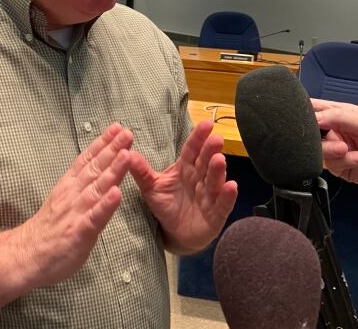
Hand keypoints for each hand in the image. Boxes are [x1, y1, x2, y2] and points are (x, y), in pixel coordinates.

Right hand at [17, 123, 131, 287]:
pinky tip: (117, 194)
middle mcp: (73, 194)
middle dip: (113, 149)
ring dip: (113, 170)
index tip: (117, 128)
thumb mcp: (63, 200)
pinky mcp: (79, 231)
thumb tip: (96, 171)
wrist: (25, 255)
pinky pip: (95, 217)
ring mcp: (76, 212)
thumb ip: (79, 186)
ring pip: (98, 187)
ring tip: (127, 155)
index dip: (103, 143)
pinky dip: (106, 205)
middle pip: (95, 168)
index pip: (88, 159)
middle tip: (127, 132)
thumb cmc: (48, 230)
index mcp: (69, 186)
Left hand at [128, 120, 237, 253]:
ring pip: (214, 180)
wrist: (174, 234)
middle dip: (211, 150)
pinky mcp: (216, 214)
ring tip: (219, 160)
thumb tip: (127, 153)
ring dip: (218, 171)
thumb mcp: (151, 188)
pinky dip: (227, 196)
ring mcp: (209, 196)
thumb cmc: (166, 205)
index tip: (206, 124)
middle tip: (216, 139)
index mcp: (185, 168)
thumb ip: (141, 171)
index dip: (198, 137)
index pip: (192, 150)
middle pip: (205, 162)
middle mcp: (200, 178)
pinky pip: (223, 204)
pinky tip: (231, 186)